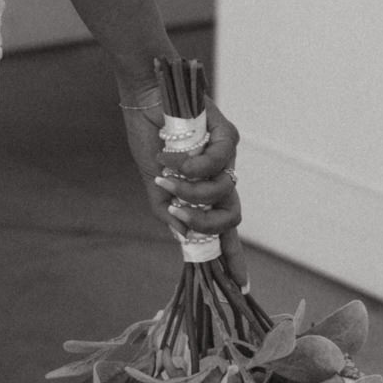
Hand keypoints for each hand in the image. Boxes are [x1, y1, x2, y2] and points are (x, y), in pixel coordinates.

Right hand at [119, 81, 245, 287]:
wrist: (144, 95)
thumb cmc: (148, 135)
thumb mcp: (153, 180)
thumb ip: (166, 209)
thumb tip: (181, 236)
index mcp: (204, 192)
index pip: (224, 231)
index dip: (233, 258)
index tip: (238, 286)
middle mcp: (220, 178)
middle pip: (230, 218)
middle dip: (204, 223)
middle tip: (178, 213)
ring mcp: (226, 158)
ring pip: (222, 193)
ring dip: (189, 189)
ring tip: (166, 174)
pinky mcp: (227, 136)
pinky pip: (219, 163)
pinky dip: (192, 164)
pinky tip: (171, 156)